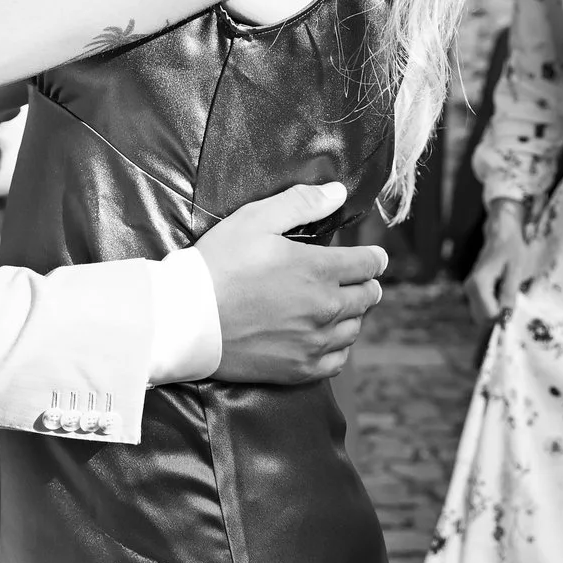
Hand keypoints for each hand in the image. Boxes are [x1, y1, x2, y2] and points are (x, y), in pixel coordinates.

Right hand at [195, 184, 385, 385]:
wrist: (187, 318)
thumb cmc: (218, 265)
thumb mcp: (255, 220)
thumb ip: (300, 203)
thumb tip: (338, 193)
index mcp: (319, 269)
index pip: (368, 264)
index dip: (374, 259)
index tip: (374, 258)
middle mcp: (325, 308)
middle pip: (367, 297)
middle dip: (366, 285)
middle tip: (360, 281)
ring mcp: (313, 341)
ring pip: (354, 329)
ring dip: (352, 315)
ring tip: (341, 307)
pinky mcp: (299, 368)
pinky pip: (337, 360)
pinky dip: (338, 348)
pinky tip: (327, 339)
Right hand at [466, 200, 529, 328]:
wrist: (500, 235)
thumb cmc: (511, 249)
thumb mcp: (516, 270)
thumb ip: (509, 292)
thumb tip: (507, 315)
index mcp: (479, 283)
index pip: (487, 314)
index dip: (502, 319)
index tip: (515, 317)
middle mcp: (470, 288)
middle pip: (482, 318)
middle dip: (498, 319)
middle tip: (514, 311)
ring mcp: (470, 290)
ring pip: (481, 315)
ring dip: (496, 315)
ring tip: (511, 304)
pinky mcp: (474, 291)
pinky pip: (482, 308)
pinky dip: (493, 309)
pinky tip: (505, 300)